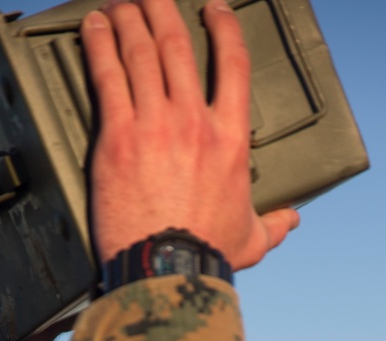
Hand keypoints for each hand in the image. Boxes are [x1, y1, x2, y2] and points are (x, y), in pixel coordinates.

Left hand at [80, 0, 298, 269]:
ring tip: (122, 1)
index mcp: (230, 140)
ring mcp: (155, 125)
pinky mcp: (118, 136)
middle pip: (177, 45)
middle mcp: (194, 122)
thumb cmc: (206, 256)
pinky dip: (99, 44)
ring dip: (130, 17)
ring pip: (141, 51)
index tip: (213, 10)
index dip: (223, 27)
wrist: (167, 269)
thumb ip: (273, 224)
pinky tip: (94, 26)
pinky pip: (107, 76)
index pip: (233, 64)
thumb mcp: (252, 240)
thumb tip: (292, 219)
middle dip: (162, 9)